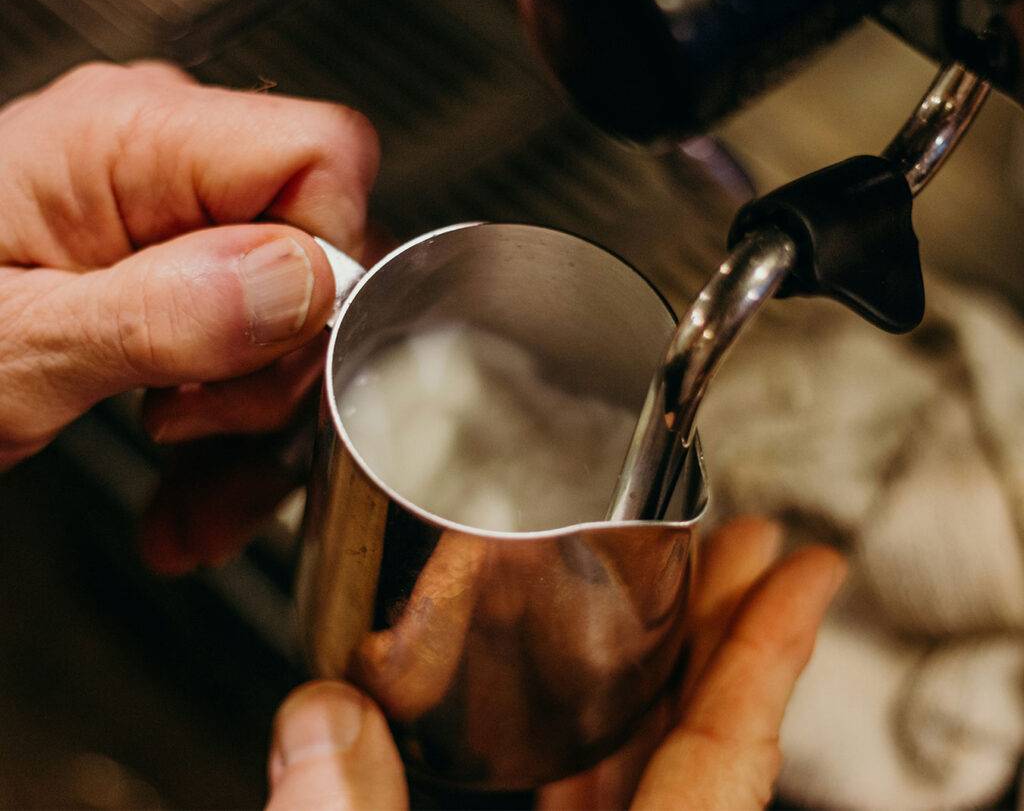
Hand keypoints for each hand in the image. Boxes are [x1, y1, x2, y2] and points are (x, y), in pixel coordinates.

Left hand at [0, 62, 378, 565]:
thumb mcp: (9, 348)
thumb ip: (154, 313)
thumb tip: (301, 284)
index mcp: (127, 140)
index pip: (319, 157)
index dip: (330, 263)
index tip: (277, 354)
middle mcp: (163, 170)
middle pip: (320, 254)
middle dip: (282, 371)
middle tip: (198, 423)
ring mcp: (170, 227)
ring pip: (296, 327)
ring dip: (257, 432)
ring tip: (191, 492)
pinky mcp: (173, 281)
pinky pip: (252, 354)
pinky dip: (231, 439)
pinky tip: (188, 489)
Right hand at [266, 519, 846, 809]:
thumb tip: (314, 725)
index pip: (731, 751)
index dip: (774, 648)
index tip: (809, 566)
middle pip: (695, 732)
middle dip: (712, 621)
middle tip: (729, 538)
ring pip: (643, 758)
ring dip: (649, 664)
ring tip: (651, 578)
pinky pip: (587, 790)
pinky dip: (582, 728)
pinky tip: (555, 683)